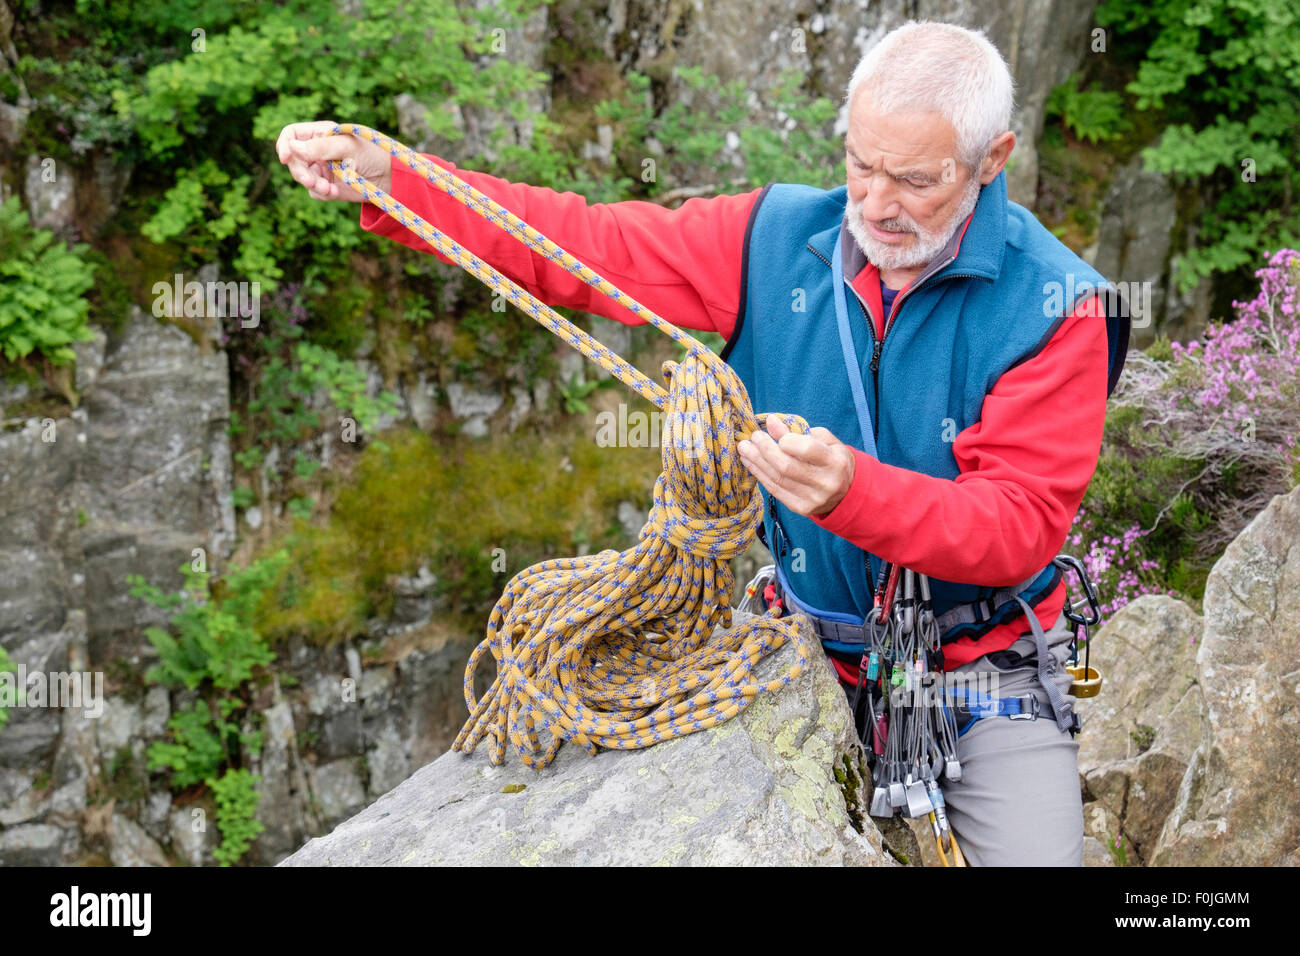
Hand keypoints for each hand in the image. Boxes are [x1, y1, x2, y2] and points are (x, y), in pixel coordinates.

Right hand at [275, 120, 392, 201]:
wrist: (389, 178)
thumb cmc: (372, 155)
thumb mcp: (347, 147)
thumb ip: (320, 147)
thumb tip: (293, 147)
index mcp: (319, 134)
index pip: (291, 134)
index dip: (284, 145)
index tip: (285, 159)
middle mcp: (317, 150)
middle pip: (293, 160)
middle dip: (300, 172)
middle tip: (312, 182)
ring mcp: (321, 169)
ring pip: (302, 177)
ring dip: (312, 184)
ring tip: (329, 189)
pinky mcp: (327, 186)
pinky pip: (314, 192)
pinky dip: (322, 193)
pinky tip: (335, 192)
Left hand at [737, 417, 855, 516]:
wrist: (847, 492)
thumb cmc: (832, 459)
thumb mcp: (824, 440)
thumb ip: (798, 431)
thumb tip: (770, 422)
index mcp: (835, 461)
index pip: (807, 449)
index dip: (785, 439)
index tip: (770, 430)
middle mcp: (825, 482)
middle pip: (786, 466)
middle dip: (764, 450)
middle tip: (751, 438)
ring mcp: (813, 499)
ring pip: (777, 479)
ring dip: (756, 462)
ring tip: (744, 448)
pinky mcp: (801, 508)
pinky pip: (775, 490)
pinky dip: (760, 475)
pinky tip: (750, 463)